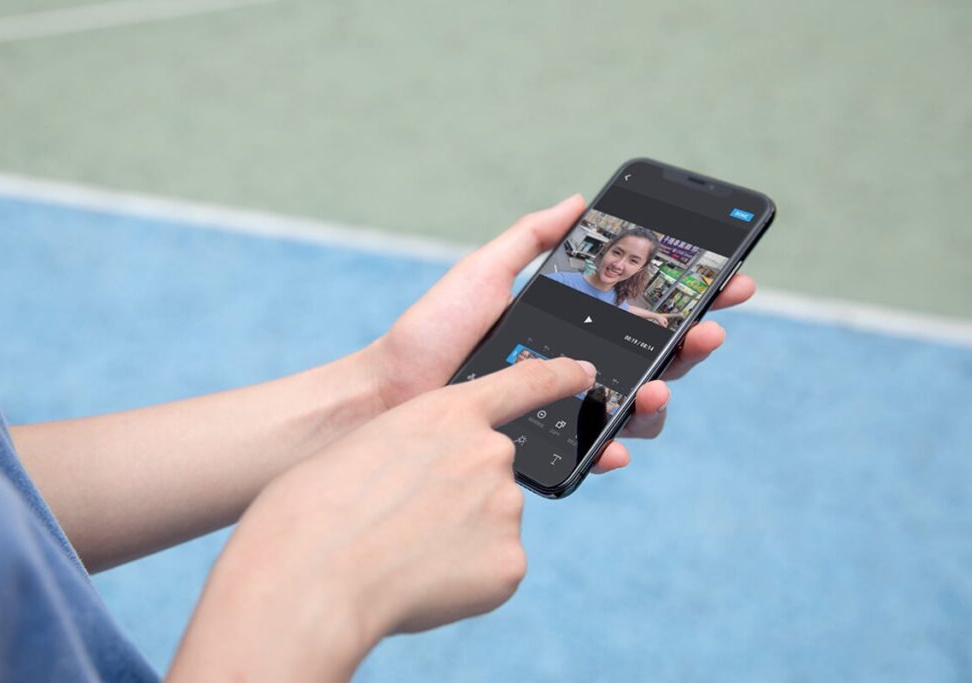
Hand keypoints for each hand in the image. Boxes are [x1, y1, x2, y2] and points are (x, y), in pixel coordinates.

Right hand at [170, 358, 597, 680]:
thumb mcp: (369, 448)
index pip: (525, 383)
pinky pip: (494, 567)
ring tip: (401, 552)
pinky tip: (419, 580)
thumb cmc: (313, 507)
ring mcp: (505, 507)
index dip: (558, 376)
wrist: (310, 573)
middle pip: (494, 470)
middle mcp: (490, 451)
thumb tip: (439, 490)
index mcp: (449, 411)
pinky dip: (465, 578)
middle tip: (406, 521)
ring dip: (458, 536)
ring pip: (491, 522)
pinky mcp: (510, 564)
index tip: (583, 373)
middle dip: (461, 493)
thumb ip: (420, 453)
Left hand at [369, 195, 755, 473]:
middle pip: (653, 359)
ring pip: (632, 409)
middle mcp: (574, 368)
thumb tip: (578, 199)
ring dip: (660, 399)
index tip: (728, 280)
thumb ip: (530, 239)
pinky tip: (615, 447)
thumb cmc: (431, 333)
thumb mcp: (484, 273)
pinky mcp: (544, 447)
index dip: (687, 297)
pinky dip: (608, 451)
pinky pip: (589, 453)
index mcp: (570, 326)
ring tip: (659, 387)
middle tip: (709, 329)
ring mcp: (562, 409)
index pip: (642, 311)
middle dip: (691, 344)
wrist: (388, 392)